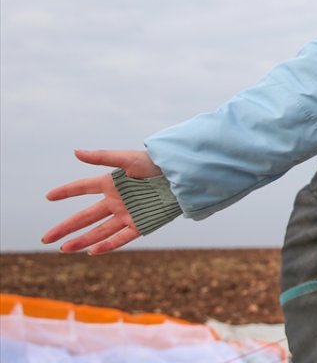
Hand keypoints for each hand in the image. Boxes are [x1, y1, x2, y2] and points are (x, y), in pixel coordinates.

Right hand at [43, 149, 160, 254]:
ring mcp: (127, 214)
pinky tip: (92, 252)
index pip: (83, 187)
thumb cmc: (156, 164)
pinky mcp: (141, 224)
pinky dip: (107, 245)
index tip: (48, 196)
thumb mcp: (128, 159)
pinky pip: (121, 237)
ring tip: (64, 249)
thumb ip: (102, 157)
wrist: (181, 177)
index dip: (66, 191)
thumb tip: (75, 152)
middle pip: (85, 216)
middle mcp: (116, 201)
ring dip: (82, 240)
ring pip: (99, 231)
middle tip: (46, 239)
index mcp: (111, 183)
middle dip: (65, 228)